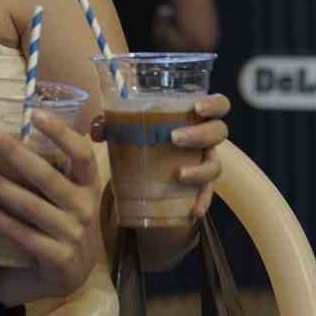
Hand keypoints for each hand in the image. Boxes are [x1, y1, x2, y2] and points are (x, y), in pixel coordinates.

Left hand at [0, 111, 102, 305]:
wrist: (62, 280)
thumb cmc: (57, 228)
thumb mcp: (64, 199)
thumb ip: (49, 173)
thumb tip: (9, 135)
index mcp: (89, 188)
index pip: (81, 154)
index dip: (61, 133)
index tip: (35, 113)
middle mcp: (85, 209)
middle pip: (46, 175)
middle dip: (14, 152)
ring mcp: (74, 235)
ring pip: (29, 204)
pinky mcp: (58, 259)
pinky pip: (20, 232)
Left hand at [90, 92, 228, 218]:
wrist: (145, 170)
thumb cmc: (142, 138)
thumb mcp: (126, 128)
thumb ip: (109, 124)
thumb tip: (96, 130)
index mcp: (193, 116)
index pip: (218, 104)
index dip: (213, 104)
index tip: (196, 107)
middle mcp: (204, 139)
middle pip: (219, 132)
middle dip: (200, 134)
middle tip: (174, 138)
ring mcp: (204, 162)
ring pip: (215, 165)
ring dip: (200, 170)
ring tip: (179, 175)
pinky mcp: (200, 186)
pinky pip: (208, 195)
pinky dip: (203, 202)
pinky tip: (194, 211)